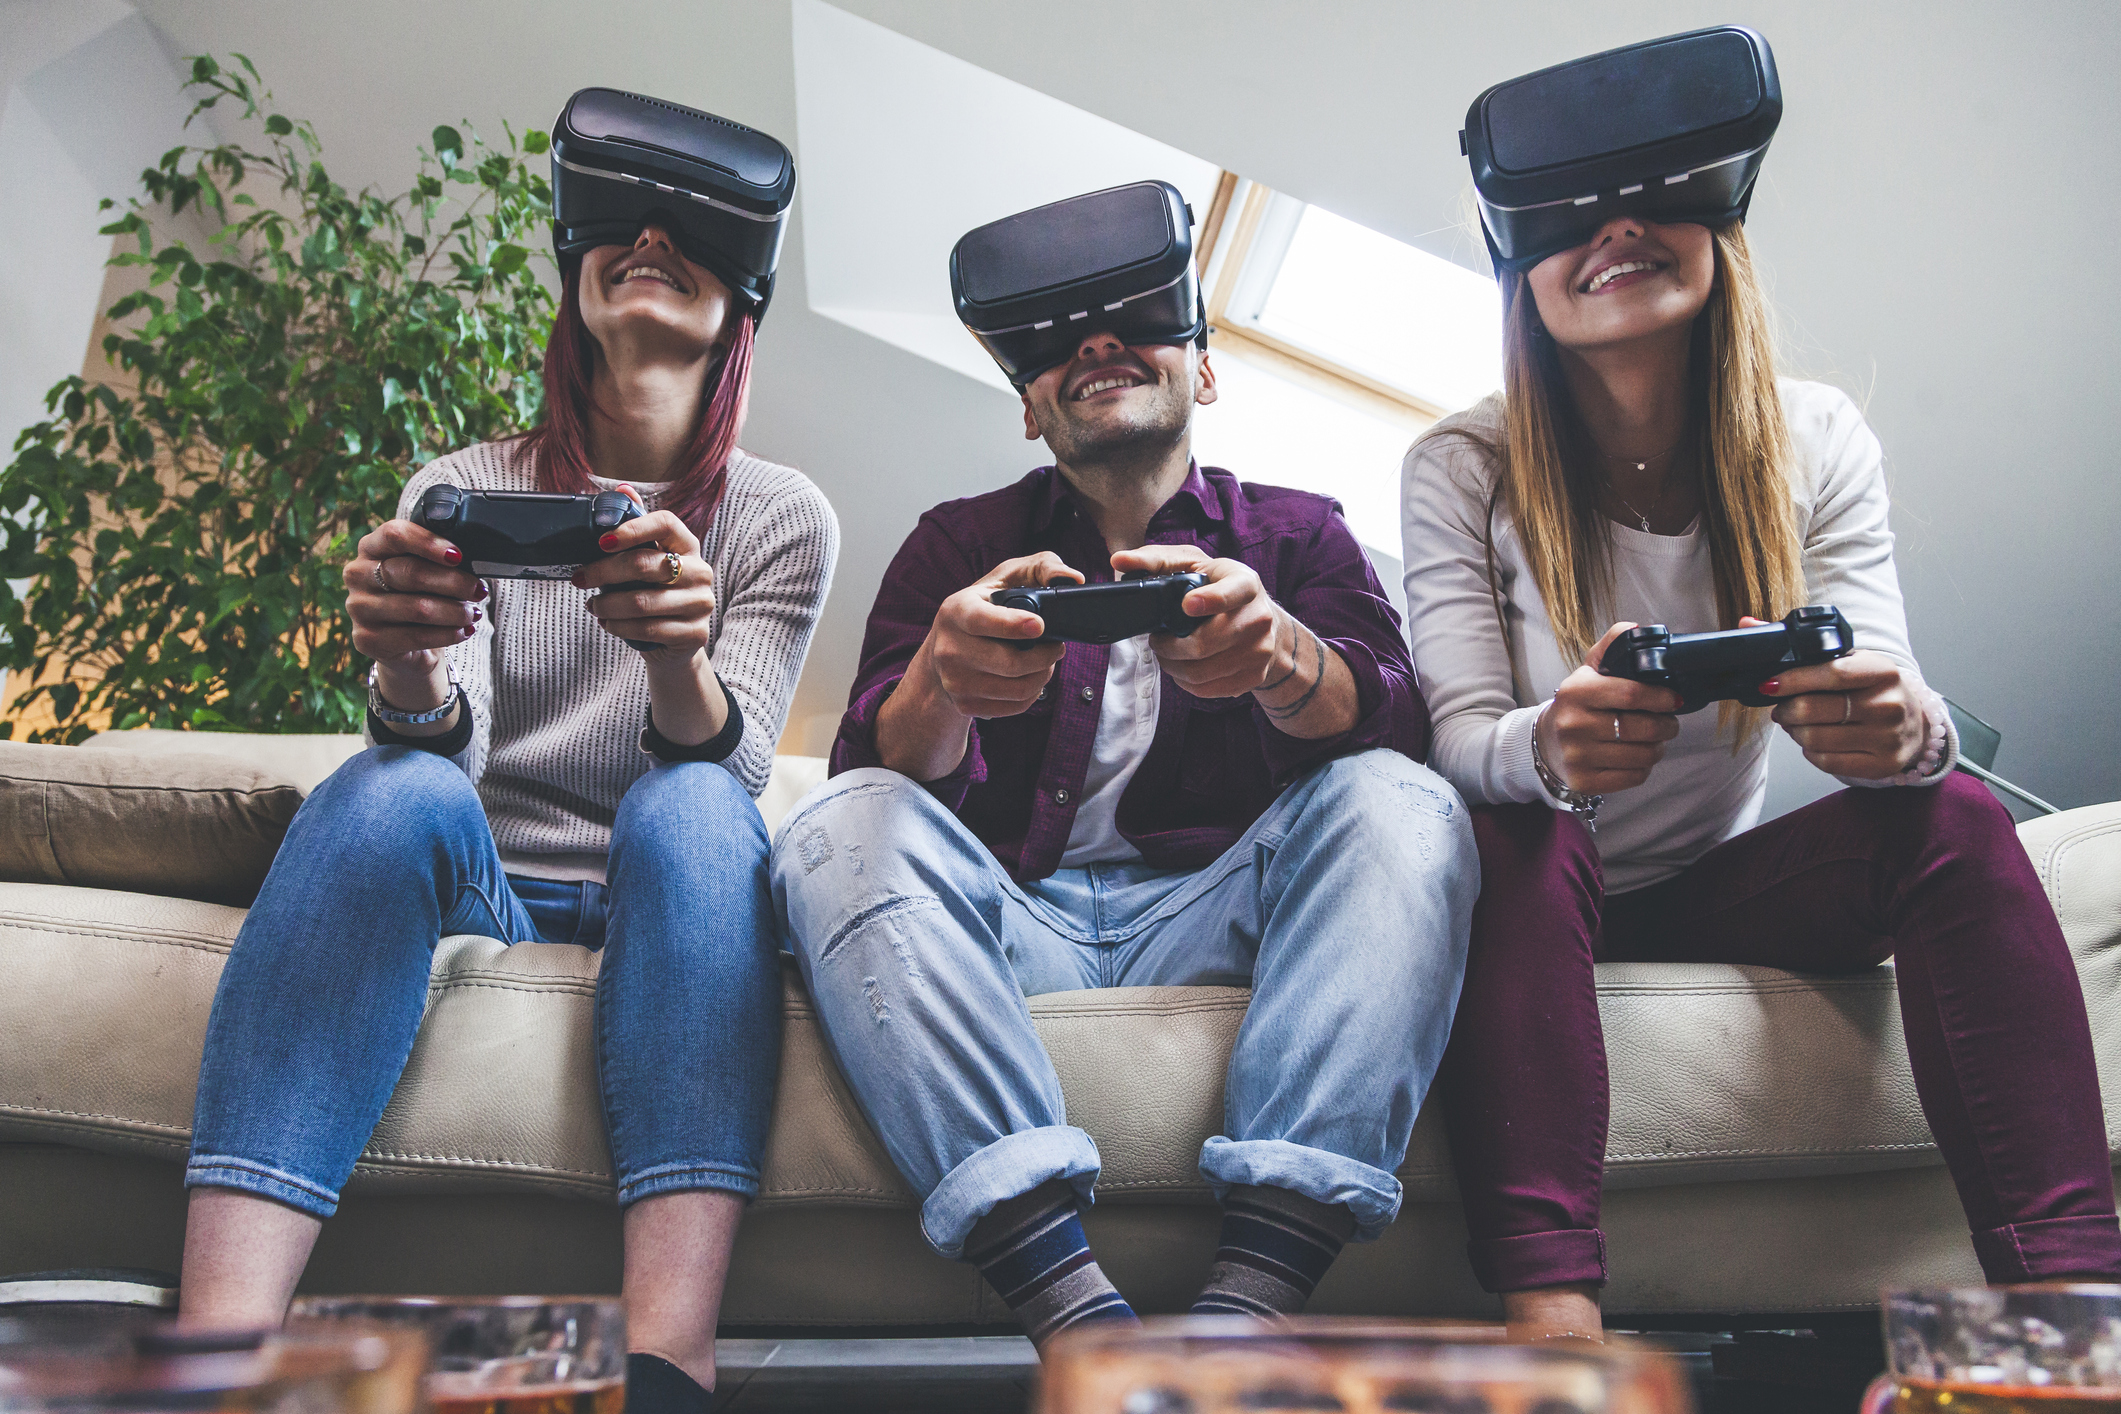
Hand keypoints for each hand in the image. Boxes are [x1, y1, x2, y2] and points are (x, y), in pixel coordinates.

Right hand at [344, 518, 484, 666]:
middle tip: (478, 590)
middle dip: (452, 582)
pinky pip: (414, 636)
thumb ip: (440, 558)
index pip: (395, 534)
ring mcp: (358, 607)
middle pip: (410, 572)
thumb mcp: (427, 570)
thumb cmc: (420, 595)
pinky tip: (463, 631)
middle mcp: (357, 574)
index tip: (458, 556)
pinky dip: (446, 633)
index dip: (429, 543)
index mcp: (371, 546)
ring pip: (416, 607)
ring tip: (474, 613)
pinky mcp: (366, 639)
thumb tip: (472, 558)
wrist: (405, 643)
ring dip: (454, 611)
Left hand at [573, 485, 716, 656]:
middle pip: (645, 565)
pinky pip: (648, 629)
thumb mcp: (649, 560)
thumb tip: (623, 489)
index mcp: (688, 545)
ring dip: (607, 605)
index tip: (602, 541)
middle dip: (603, 572)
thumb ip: (636, 527)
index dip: (632, 529)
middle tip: (580, 578)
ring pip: (642, 602)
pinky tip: (608, 623)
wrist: (677, 641)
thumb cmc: (656, 593)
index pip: (665, 523)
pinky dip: (619, 627)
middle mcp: (700, 571)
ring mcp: (701, 603)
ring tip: (593, 605)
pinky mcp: (695, 633)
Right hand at [923, 551, 1080, 717]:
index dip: (1012, 625)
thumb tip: (1073, 578)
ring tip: (1045, 662)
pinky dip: (1032, 694)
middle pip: (1009, 664)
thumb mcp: (1008, 576)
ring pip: (1016, 689)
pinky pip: (1013, 707)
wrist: (945, 648)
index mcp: (956, 610)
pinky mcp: (964, 704)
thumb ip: (1043, 567)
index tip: (1040, 626)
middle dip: (1045, 656)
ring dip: (1042, 676)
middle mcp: (948, 647)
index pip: (982, 621)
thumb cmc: (985, 606)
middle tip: (1057, 647)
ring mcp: (954, 680)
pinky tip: (1031, 678)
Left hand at [1109, 545, 1280, 698]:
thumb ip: (1156, 560)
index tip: (1187, 605)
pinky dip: (1186, 681)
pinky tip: (1184, 666)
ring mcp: (1259, 650)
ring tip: (1168, 653)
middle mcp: (1259, 617)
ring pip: (1200, 672)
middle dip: (1168, 646)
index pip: (1232, 593)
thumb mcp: (1194, 565)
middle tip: (1157, 640)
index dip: (1210, 600)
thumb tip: (1119, 561)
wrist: (1266, 623)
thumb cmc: (1221, 588)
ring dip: (1173, 666)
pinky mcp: (1253, 676)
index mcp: (1245, 583)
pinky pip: (1207, 689)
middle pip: (1204, 644)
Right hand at [1538, 621, 1684, 793]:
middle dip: (1666, 726)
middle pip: (1641, 729)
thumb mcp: (1590, 668)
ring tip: (1655, 740)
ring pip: (1642, 756)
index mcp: (1576, 691)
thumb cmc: (1578, 703)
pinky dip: (1643, 768)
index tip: (1674, 700)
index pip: (1631, 694)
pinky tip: (1637, 757)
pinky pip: (1633, 777)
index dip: (1661, 698)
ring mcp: (1577, 755)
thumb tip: (1638, 629)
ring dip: (1658, 748)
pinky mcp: (1583, 780)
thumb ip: (1614, 645)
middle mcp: (1573, 724)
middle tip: (1669, 723)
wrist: (1546, 741)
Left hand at [1746, 617, 1925, 776]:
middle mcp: (1888, 704)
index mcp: (1882, 671)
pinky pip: (1826, 761)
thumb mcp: (1850, 662)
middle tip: (1782, 707)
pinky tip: (1816, 741)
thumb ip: (1800, 646)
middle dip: (1786, 709)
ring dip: (1795, 731)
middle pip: (1813, 710)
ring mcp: (1887, 737)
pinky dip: (1811, 751)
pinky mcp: (1881, 764)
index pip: (1831, 673)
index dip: (1792, 679)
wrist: (1916, 724)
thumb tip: (1747, 624)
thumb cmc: (1873, 688)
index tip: (1768, 684)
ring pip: (1813, 739)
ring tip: (1797, 723)